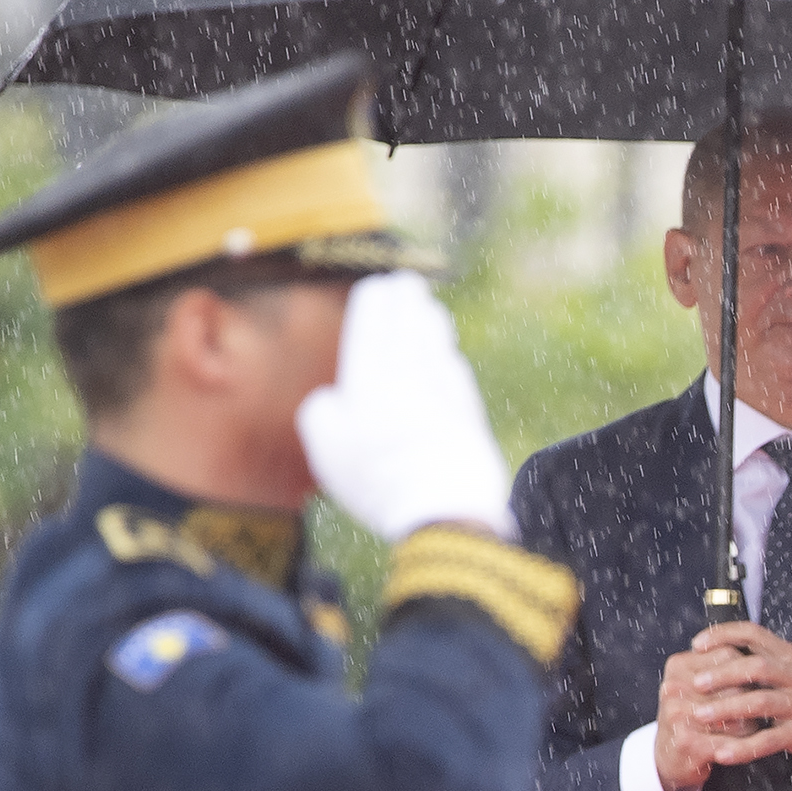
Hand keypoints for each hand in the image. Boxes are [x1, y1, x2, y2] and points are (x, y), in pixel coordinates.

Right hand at [299, 273, 515, 539]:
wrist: (443, 507)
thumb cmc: (375, 480)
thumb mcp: (325, 448)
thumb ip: (321, 412)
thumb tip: (336, 397)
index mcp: (369, 380)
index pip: (372, 327)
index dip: (375, 302)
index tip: (377, 284)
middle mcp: (410, 378)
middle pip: (410, 328)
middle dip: (407, 301)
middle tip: (407, 283)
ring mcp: (445, 394)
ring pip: (438, 347)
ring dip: (433, 324)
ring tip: (430, 311)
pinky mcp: (471, 416)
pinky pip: (457, 377)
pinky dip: (450, 360)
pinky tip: (450, 358)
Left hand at [655, 622, 791, 790]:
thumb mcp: (791, 670)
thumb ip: (762, 659)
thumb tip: (718, 649)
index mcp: (790, 656)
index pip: (754, 633)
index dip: (724, 635)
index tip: (697, 643)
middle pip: (757, 666)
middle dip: (722, 674)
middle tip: (695, 683)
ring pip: (761, 702)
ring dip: (727, 708)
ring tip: (699, 715)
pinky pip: (769, 740)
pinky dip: (743, 748)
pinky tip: (722, 754)